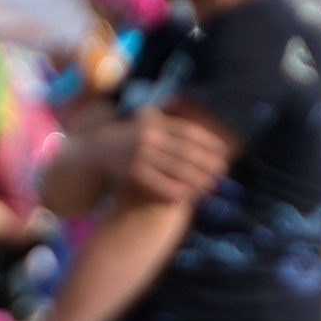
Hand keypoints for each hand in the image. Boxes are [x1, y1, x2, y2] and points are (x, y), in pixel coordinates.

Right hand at [106, 106, 230, 206]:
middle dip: (206, 163)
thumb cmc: (130, 140)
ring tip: (209, 187)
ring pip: (175, 168)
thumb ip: (170, 126)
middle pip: (186, 151)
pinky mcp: (132, 172)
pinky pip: (157, 183)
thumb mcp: (148, 124)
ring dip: (195, 179)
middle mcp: (150, 137)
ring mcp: (140, 154)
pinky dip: (173, 189)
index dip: (209, 143)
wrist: (97, 150)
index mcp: (157, 124)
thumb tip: (201, 133)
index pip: (190, 133)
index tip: (223, 153)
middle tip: (222, 173)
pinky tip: (186, 196)